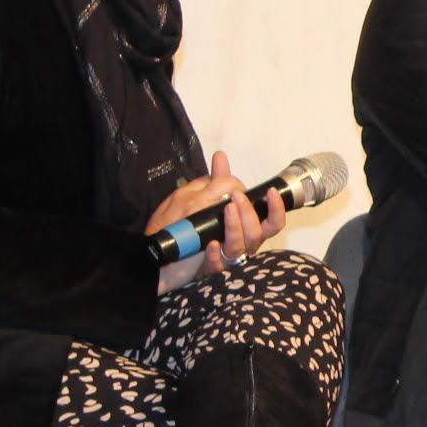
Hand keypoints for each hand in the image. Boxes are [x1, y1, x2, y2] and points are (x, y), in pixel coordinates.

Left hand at [146, 149, 286, 293]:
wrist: (151, 251)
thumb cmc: (176, 225)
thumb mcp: (194, 196)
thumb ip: (213, 181)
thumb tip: (221, 156)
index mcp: (241, 225)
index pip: (270, 221)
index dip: (276, 208)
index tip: (270, 192)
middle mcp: (237, 241)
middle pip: (260, 232)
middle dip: (251, 213)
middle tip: (237, 198)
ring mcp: (224, 257)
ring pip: (243, 246)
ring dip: (236, 226)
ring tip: (227, 210)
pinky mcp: (207, 270)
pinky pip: (218, 265)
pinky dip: (216, 253)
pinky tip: (210, 244)